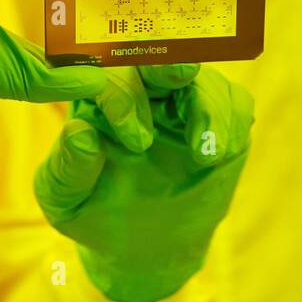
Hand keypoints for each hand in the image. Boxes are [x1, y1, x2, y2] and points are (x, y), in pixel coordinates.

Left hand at [36, 63, 254, 301]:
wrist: (142, 244)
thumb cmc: (93, 212)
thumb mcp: (67, 200)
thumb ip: (68, 169)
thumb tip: (80, 133)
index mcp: (99, 98)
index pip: (110, 75)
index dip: (124, 97)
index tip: (138, 143)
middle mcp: (143, 89)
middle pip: (160, 57)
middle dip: (171, 61)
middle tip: (183, 73)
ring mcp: (184, 102)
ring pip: (203, 80)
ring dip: (208, 107)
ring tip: (208, 154)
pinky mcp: (219, 120)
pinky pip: (235, 103)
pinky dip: (231, 121)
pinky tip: (220, 153)